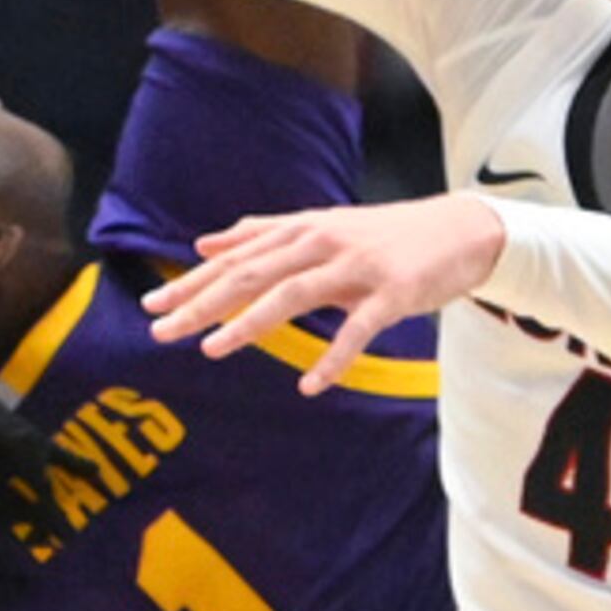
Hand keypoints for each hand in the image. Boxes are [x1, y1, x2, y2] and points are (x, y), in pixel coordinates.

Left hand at [147, 196, 504, 390]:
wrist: (460, 232)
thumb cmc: (383, 236)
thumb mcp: (320, 225)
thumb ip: (262, 233)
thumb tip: (204, 242)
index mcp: (301, 230)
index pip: (235, 258)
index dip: (192, 281)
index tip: (150, 303)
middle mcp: (322, 243)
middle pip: (252, 274)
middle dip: (202, 303)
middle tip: (160, 330)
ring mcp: (357, 267)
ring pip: (292, 295)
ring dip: (249, 323)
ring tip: (211, 349)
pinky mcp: (392, 293)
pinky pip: (357, 330)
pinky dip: (333, 357)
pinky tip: (310, 384)